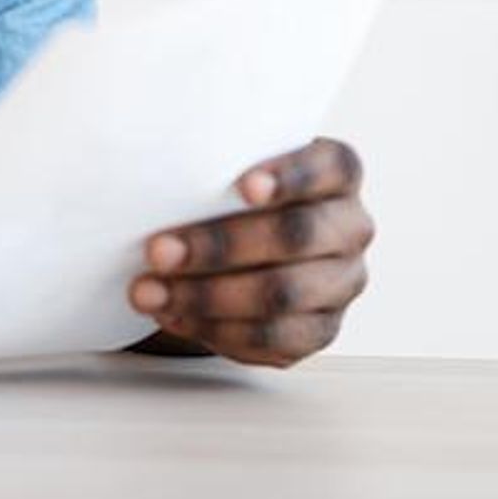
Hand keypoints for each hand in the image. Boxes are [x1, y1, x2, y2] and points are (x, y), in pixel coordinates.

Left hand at [128, 137, 374, 367]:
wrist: (235, 245)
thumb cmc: (225, 191)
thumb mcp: (223, 165)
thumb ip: (210, 161)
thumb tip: (149, 159)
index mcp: (336, 174)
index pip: (330, 168)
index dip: (291, 177)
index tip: (243, 187)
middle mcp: (349, 228)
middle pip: (297, 236)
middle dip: (220, 245)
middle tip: (158, 250)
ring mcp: (340, 283)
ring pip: (282, 295)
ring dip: (206, 296)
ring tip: (148, 292)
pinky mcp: (320, 330)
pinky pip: (273, 339)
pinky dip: (216, 330)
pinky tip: (174, 315)